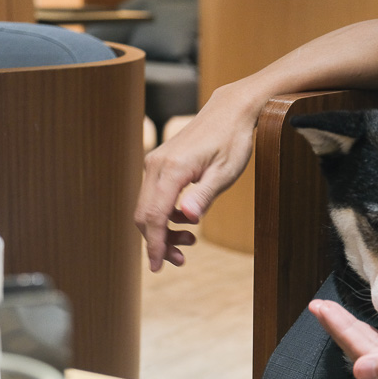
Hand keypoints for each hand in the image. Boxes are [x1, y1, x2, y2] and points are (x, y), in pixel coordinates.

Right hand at [134, 84, 256, 270]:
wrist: (230, 111)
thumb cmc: (232, 141)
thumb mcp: (225, 172)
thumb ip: (204, 195)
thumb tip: (188, 217)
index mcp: (172, 170)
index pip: (154, 216)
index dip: (154, 245)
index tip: (157, 267)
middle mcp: (156, 165)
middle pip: (144, 215)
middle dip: (158, 242)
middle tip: (182, 258)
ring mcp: (155, 163)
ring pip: (147, 207)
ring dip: (163, 230)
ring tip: (190, 240)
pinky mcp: (160, 163)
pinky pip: (153, 196)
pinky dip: (165, 214)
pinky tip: (187, 219)